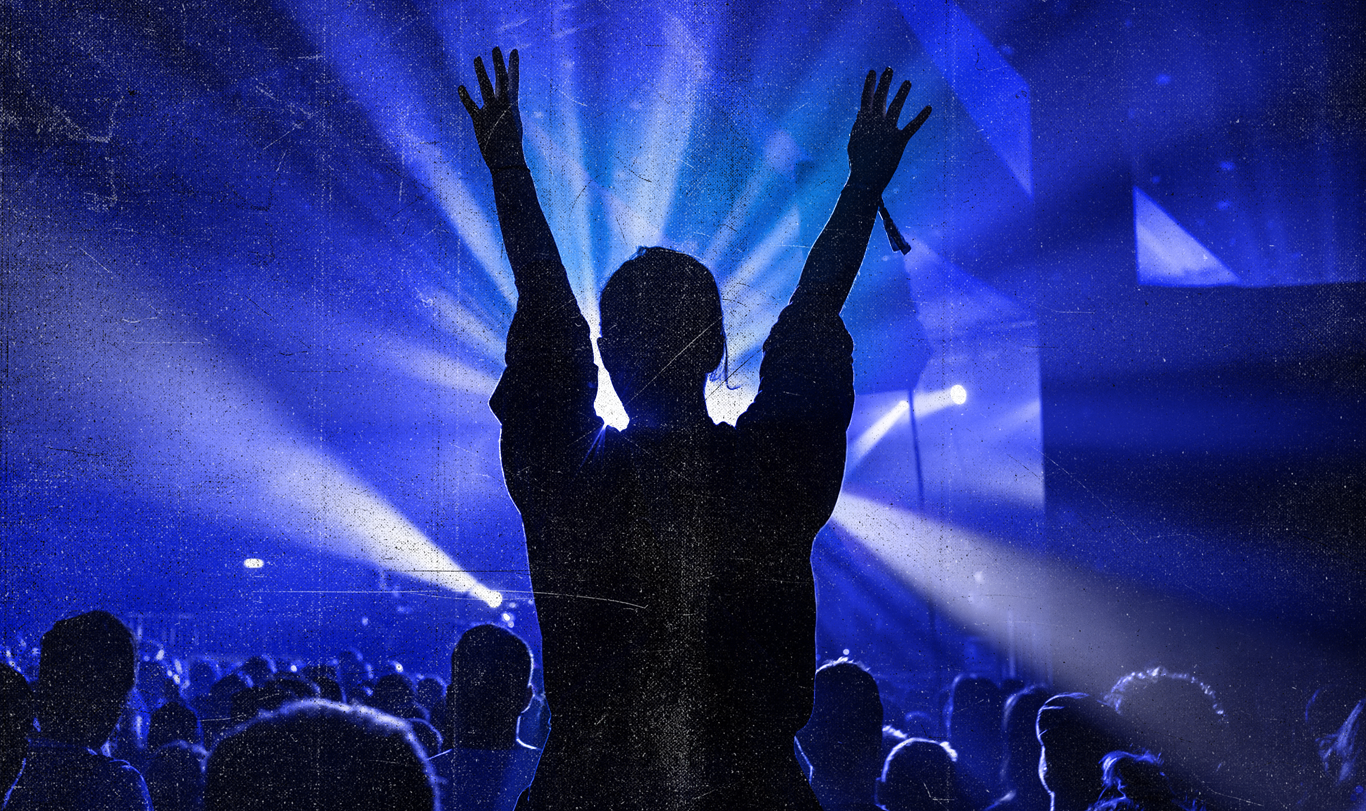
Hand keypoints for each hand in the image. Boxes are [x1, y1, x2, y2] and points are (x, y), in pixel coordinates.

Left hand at [459, 48, 524, 170]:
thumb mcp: (511, 124)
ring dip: (481, 72)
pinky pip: (471, 107)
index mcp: (512, 106)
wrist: (507, 161)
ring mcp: (491, 112)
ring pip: (486, 88)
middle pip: (502, 80)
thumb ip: (506, 109)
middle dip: (499, 64)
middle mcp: (503, 106)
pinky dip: (465, 97)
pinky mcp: (480, 121)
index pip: (513, 81)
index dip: (513, 66)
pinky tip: (460, 87)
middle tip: (495, 48)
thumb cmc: (510, 145)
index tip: (513, 51)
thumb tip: (506, 101)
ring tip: (477, 58)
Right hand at [846, 68, 930, 194]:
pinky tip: (929, 108)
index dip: (869, 85)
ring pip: (896, 108)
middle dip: (884, 83)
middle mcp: (874, 124)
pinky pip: (912, 127)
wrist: (865, 180)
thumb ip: (859, 126)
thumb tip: (861, 113)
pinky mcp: (899, 141)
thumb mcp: (854, 142)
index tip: (873, 72)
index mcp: (862, 124)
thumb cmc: (859, 163)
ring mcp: (886, 132)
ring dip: (902, 93)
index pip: (865, 99)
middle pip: (880, 98)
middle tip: (889, 70)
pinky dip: (921, 117)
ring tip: (908, 82)